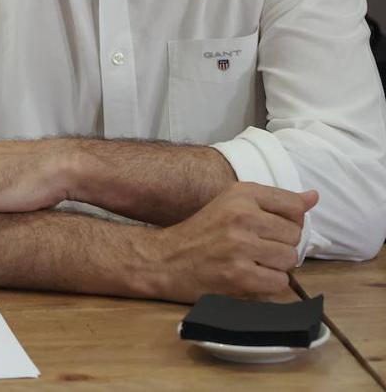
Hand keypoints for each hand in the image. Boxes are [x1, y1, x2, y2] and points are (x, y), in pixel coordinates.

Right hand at [145, 182, 317, 301]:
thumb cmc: (201, 233)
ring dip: (275, 266)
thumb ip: (273, 201)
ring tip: (251, 262)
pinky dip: (268, 284)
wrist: (165, 259)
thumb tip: (313, 197)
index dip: (290, 222)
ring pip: (289, 259)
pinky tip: (248, 277)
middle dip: (280, 246)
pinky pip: (279, 282)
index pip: (294, 206)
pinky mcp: (239, 274)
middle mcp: (241, 216)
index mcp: (240, 194)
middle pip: (295, 235)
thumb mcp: (232, 204)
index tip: (271, 229)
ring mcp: (239, 246)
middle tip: (256, 248)